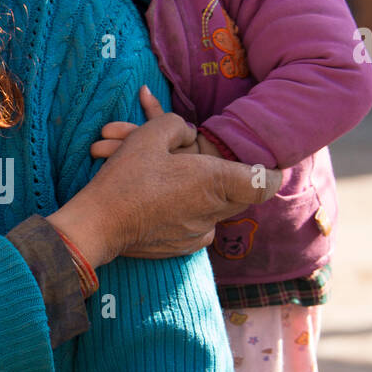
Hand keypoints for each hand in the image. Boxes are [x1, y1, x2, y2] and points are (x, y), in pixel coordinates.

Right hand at [48, 89, 281, 263]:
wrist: (98, 225)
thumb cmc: (125, 178)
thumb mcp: (150, 135)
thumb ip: (177, 125)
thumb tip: (187, 134)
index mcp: (215, 182)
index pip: (265, 183)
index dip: (271, 171)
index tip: (272, 165)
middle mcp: (214, 211)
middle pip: (239, 193)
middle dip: (227, 175)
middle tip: (209, 162)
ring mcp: (200, 232)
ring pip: (214, 206)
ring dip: (200, 190)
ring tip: (168, 177)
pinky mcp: (184, 247)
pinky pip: (198, 224)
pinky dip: (187, 210)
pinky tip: (163, 199)